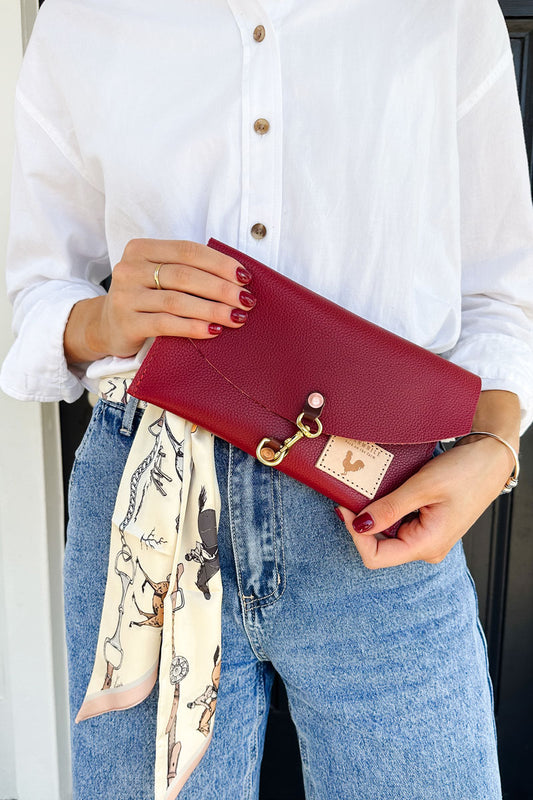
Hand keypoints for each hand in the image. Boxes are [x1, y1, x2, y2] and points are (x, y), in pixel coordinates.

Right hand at [65, 239, 254, 361]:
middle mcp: (130, 268)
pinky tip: (213, 331)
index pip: (188, 251)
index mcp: (142, 249)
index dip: (219, 263)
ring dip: (212, 309)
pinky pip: (166, 323)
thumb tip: (237, 280)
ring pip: (177, 300)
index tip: (245, 277)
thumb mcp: (159, 275)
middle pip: (185, 275)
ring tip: (236, 318)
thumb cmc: (145, 298)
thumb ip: (187, 270)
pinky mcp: (127, 322)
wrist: (107, 326)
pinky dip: (193, 326)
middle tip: (246, 301)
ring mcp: (126, 296)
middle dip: (221, 288)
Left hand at [336, 434, 514, 568]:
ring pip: (386, 534)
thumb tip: (359, 526)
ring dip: (374, 514)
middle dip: (363, 522)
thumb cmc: (465, 472)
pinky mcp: (426, 525)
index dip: (355, 534)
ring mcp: (426, 538)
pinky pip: (398, 523)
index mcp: (426, 546)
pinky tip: (384, 490)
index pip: (375, 557)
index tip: (344, 507)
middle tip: (351, 494)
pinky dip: (386, 508)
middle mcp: (426, 548)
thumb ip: (389, 509)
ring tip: (368, 489)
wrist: (490, 460)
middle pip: (378, 547)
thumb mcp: (422, 487)